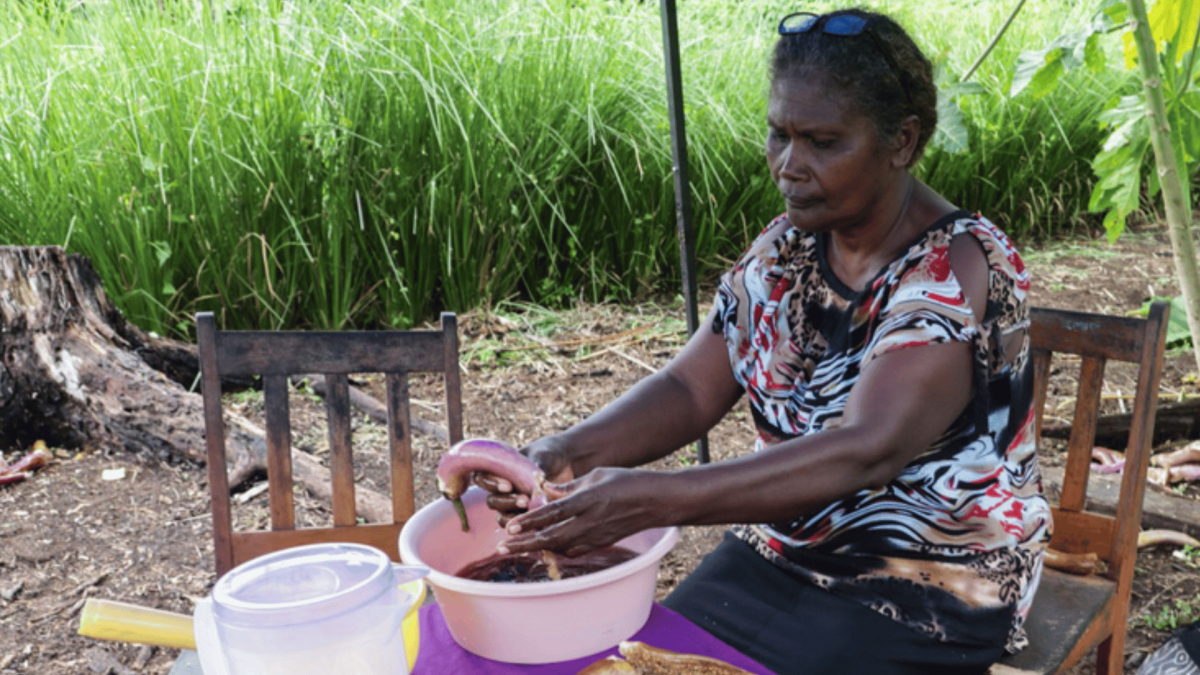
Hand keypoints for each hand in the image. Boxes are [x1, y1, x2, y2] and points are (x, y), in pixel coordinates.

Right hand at [471, 435, 574, 523]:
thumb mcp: (542, 457)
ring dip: (513, 517)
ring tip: (532, 511)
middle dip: (506, 502)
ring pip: (502, 517)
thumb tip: (538, 487)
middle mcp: (503, 489)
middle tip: (525, 500)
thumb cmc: (549, 454)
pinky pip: (519, 527)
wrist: (566, 463)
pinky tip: (538, 524)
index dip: (491, 484)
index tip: (508, 486)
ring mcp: (513, 504)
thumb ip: (535, 471)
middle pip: (492, 501)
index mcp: (499, 470)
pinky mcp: (526, 516)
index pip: (482, 478)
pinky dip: (526, 527)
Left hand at [499, 467, 667, 557]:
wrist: (657, 501)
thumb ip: (569, 486)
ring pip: (560, 547)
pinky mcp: (602, 543)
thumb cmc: (628, 481)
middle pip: (551, 536)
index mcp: (588, 500)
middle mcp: (591, 521)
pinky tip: (544, 548)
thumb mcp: (597, 475)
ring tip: (517, 548)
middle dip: (525, 543)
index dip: (530, 521)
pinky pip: (574, 550)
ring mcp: (597, 535)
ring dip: (537, 548)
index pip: (552, 512)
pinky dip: (556, 550)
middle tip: (503, 547)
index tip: (510, 526)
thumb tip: (545, 491)